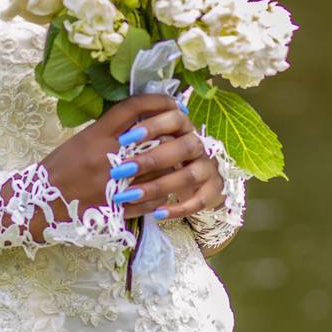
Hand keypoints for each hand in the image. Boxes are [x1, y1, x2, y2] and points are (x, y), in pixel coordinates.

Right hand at [35, 94, 181, 231]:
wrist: (39, 203)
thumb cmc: (60, 168)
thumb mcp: (81, 140)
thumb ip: (109, 131)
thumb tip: (142, 122)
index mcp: (95, 134)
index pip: (132, 108)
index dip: (156, 101)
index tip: (170, 103)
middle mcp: (107, 155)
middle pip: (154, 138)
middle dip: (170, 136)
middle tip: (178, 135)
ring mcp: (114, 183)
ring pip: (160, 171)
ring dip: (170, 166)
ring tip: (174, 164)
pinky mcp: (118, 208)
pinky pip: (152, 199)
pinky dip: (160, 194)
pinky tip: (160, 190)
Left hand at [111, 108, 226, 220]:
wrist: (190, 180)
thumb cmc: (160, 157)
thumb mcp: (148, 143)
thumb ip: (140, 138)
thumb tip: (118, 135)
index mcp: (182, 127)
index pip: (174, 118)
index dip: (153, 126)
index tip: (124, 139)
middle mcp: (198, 144)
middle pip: (184, 147)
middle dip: (152, 159)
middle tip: (122, 170)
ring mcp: (208, 167)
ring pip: (189, 175)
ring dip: (158, 186)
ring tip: (130, 195)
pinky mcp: (213, 189)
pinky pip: (200, 201)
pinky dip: (178, 209)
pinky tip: (157, 213)